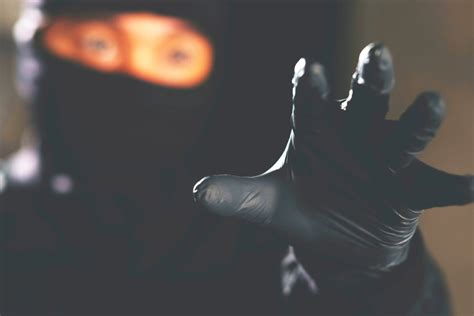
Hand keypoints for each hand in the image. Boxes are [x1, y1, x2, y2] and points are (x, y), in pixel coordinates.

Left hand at [193, 43, 472, 281]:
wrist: (341, 237)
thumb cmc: (306, 206)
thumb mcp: (270, 204)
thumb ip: (239, 196)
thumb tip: (197, 193)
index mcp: (317, 130)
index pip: (309, 103)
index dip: (308, 87)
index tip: (305, 69)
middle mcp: (355, 133)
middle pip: (364, 100)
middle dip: (371, 78)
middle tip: (374, 53)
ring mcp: (386, 158)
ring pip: (403, 134)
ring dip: (418, 121)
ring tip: (430, 103)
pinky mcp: (412, 187)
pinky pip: (435, 185)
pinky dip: (454, 186)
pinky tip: (470, 185)